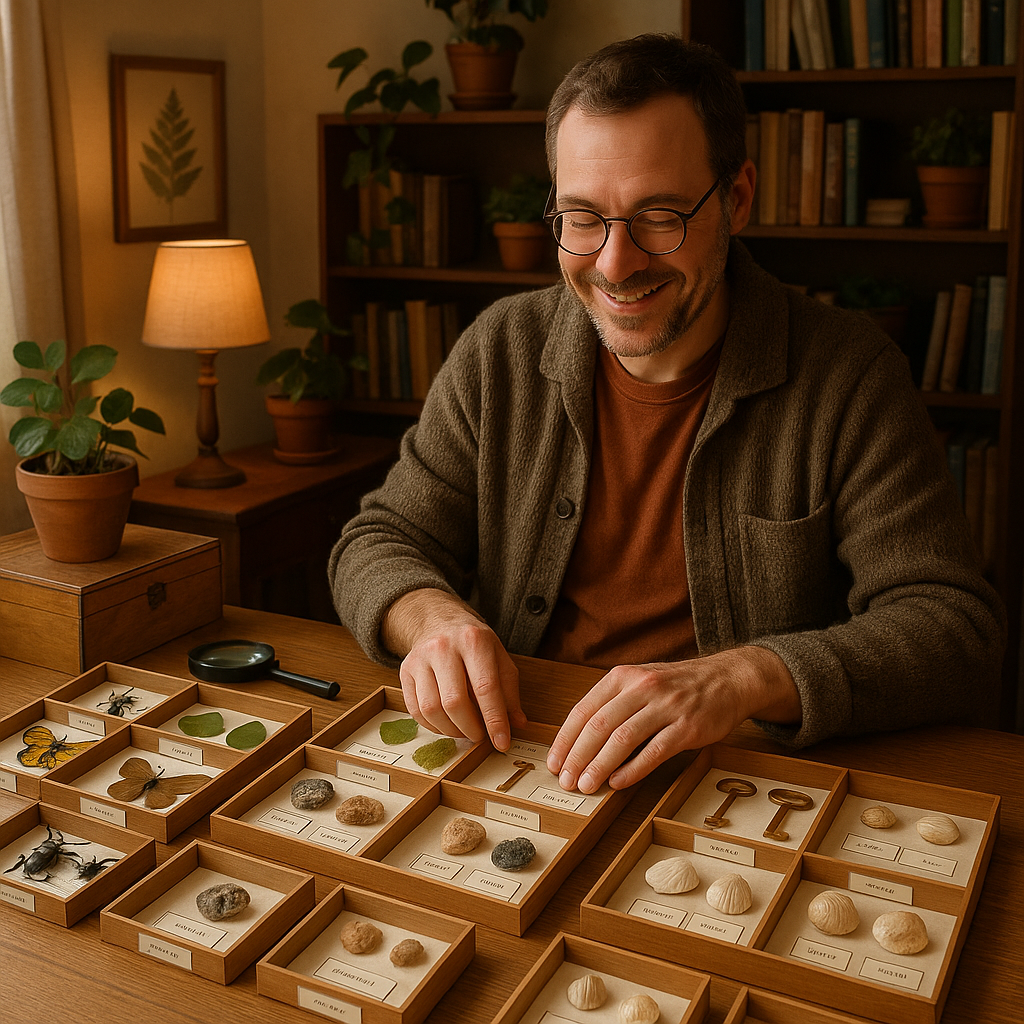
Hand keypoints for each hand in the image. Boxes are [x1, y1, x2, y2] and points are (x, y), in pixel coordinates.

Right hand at [382, 589, 526, 749]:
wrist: (440, 621)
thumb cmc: (473, 644)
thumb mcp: (499, 658)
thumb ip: (509, 691)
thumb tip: (517, 724)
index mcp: (473, 641)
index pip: (485, 687)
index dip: (494, 720)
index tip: (502, 743)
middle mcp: (443, 647)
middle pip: (454, 701)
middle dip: (470, 728)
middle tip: (480, 736)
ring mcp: (420, 658)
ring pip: (431, 709)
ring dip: (450, 730)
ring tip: (464, 730)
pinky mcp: (405, 671)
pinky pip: (415, 710)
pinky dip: (433, 726)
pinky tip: (446, 724)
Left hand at [546, 647, 799, 792]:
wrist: (728, 679)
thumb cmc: (677, 686)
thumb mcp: (640, 682)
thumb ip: (613, 705)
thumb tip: (580, 744)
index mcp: (623, 677)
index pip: (584, 710)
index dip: (566, 740)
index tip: (555, 763)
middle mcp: (642, 687)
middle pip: (599, 726)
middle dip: (578, 757)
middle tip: (566, 782)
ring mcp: (667, 706)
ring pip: (623, 739)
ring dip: (600, 766)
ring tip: (587, 785)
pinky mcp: (689, 726)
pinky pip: (655, 751)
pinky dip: (633, 770)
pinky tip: (618, 783)